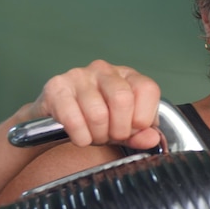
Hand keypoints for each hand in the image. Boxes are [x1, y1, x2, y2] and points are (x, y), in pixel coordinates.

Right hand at [30, 59, 161, 149]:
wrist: (59, 118)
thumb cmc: (96, 118)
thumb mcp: (124, 128)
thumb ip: (141, 134)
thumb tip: (152, 138)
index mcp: (127, 75)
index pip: (147, 89)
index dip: (142, 118)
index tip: (133, 129)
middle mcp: (104, 70)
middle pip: (122, 100)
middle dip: (119, 129)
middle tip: (111, 136)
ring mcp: (79, 76)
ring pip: (98, 114)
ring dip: (98, 136)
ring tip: (94, 135)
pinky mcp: (57, 87)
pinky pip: (74, 120)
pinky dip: (81, 137)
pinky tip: (80, 136)